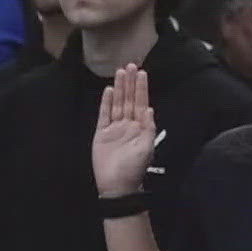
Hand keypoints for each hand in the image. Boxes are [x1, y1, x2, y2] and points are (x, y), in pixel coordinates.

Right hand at [92, 65, 156, 197]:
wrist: (116, 185)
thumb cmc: (134, 169)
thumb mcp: (146, 148)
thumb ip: (148, 128)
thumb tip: (149, 108)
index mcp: (140, 128)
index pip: (141, 103)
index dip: (141, 88)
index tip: (142, 73)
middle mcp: (128, 125)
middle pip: (129, 99)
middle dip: (130, 83)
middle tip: (130, 65)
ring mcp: (114, 128)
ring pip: (117, 103)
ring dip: (119, 88)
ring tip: (119, 72)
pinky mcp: (102, 133)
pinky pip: (104, 114)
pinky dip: (106, 103)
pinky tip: (108, 91)